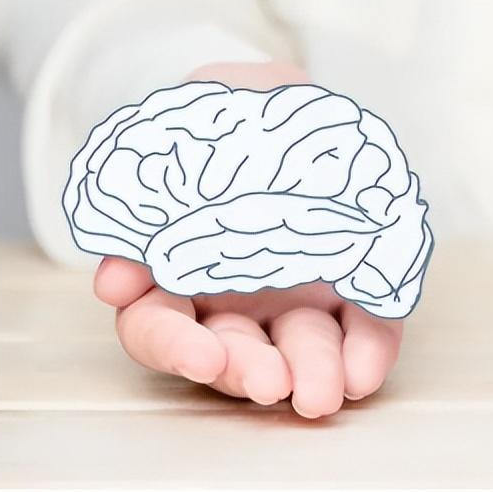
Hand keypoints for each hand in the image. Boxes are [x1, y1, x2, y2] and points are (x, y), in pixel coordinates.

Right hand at [93, 62, 402, 417]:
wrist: (313, 107)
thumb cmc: (248, 108)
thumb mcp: (212, 100)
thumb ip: (171, 158)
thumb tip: (128, 261)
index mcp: (181, 260)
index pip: (157, 321)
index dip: (169, 341)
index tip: (196, 352)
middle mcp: (233, 296)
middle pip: (224, 353)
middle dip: (244, 371)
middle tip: (269, 382)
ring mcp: (294, 301)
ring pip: (291, 354)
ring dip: (304, 374)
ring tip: (322, 392)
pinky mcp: (355, 297)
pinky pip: (360, 332)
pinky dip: (364, 353)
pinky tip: (365, 371)